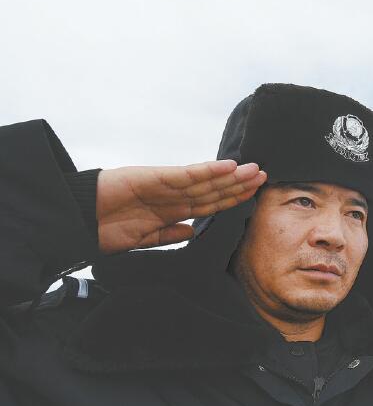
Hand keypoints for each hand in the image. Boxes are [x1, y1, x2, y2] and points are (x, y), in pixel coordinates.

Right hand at [95, 160, 266, 253]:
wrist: (75, 219)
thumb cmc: (103, 228)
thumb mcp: (143, 239)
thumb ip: (169, 234)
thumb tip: (193, 230)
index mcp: (170, 210)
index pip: (209, 204)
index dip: (232, 199)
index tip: (254, 195)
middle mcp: (172, 195)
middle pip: (213, 189)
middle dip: (239, 184)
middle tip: (265, 176)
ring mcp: (164, 185)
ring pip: (205, 180)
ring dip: (231, 175)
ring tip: (254, 170)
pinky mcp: (153, 177)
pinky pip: (186, 174)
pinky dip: (208, 170)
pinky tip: (228, 166)